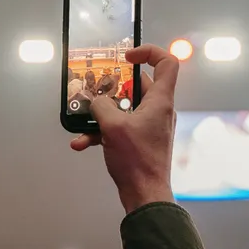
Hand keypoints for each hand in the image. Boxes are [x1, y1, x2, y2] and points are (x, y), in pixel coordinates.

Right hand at [71, 44, 178, 212]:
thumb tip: (96, 101)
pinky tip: (81, 142)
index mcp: (160, 101)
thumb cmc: (138, 161)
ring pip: (123, 109)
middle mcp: (157, 111)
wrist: (145, 195)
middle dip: (111, 89)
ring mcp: (149, 126)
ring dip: (100, 114)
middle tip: (95, 90)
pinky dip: (100, 132)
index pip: (167, 63)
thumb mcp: (113, 127)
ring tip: (83, 119)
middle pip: (136, 86)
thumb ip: (101, 106)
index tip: (126, 56)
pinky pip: (119, 128)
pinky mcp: (139, 141)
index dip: (148, 53)